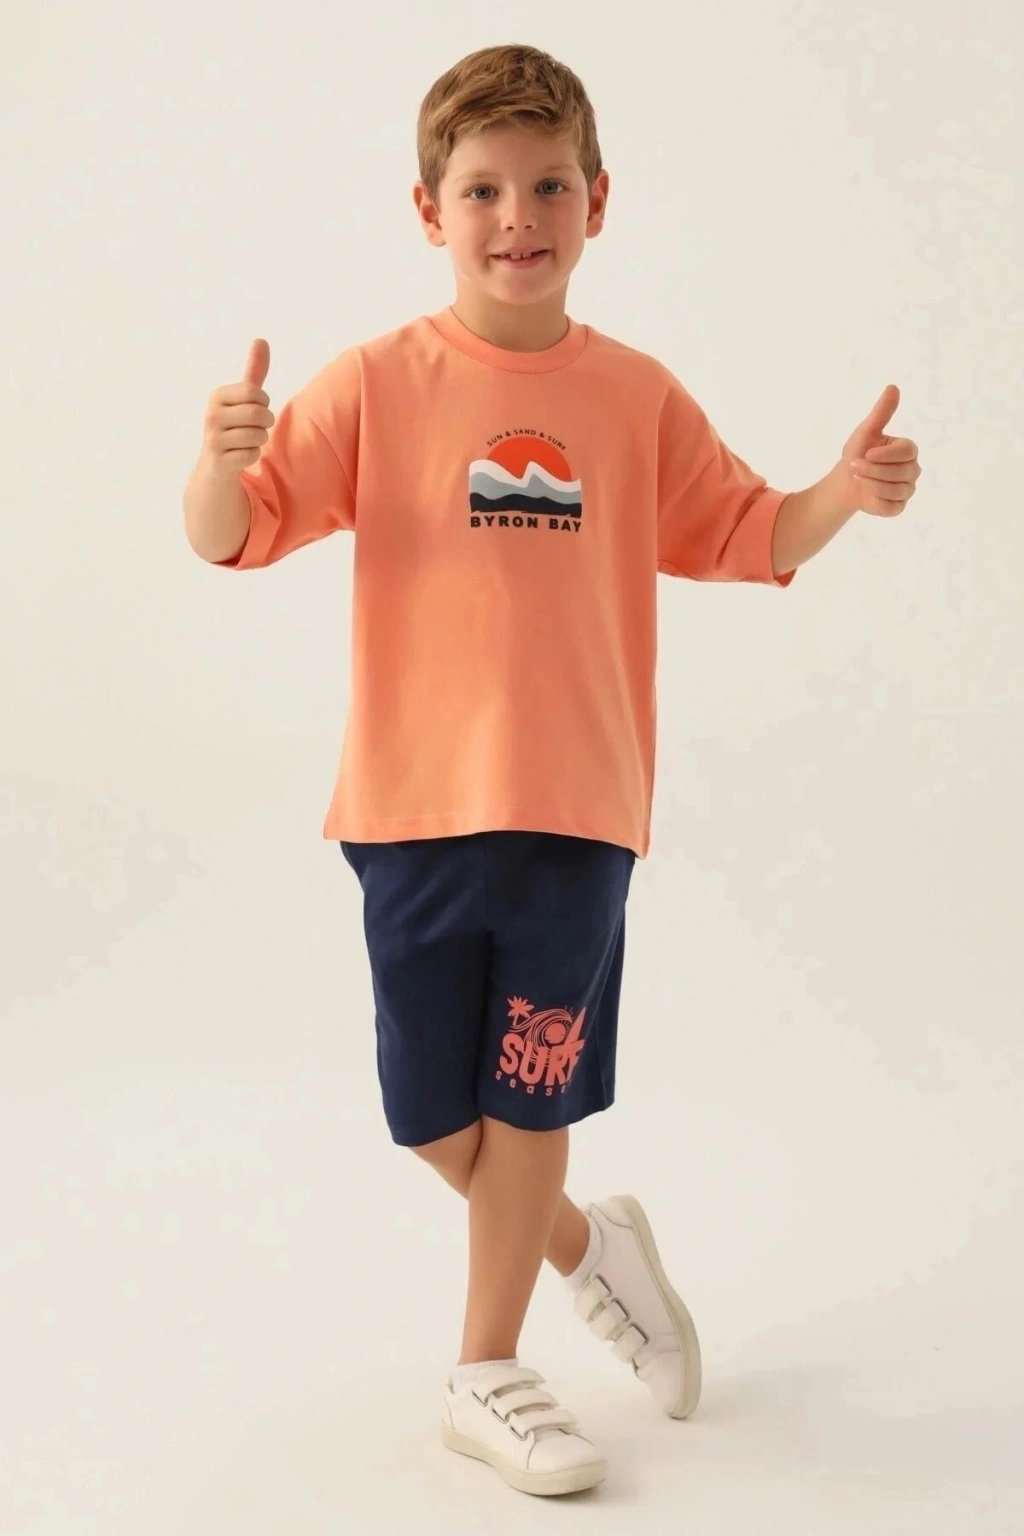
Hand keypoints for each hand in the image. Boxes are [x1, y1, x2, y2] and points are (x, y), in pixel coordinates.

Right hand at [200, 339, 274, 479]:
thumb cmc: (234, 426)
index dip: (264, 404)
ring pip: (258, 436)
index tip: (254, 410)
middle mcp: (211, 414)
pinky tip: (239, 456)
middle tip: (254, 428)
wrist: (215, 465)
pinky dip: (252, 456)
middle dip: (265, 423)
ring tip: (244, 442)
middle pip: (259, 414)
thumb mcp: (243, 398)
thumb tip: (261, 339)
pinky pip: (252, 455)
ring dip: (259, 441)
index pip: (256, 393)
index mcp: (217, 396)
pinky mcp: (219, 461)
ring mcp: (213, 438)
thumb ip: (254, 371)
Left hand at [836, 385, 920, 517]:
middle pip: (902, 473)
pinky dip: (875, 501)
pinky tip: (866, 494)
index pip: (907, 452)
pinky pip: (891, 507)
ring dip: (871, 484)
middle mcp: (912, 470)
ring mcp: (907, 490)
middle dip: (873, 470)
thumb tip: (893, 387)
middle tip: (855, 466)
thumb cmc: (858, 453)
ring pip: (896, 490)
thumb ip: (881, 412)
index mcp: (908, 450)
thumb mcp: (867, 431)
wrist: (845, 481)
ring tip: (858, 478)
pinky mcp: (898, 507)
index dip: (885, 455)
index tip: (866, 453)